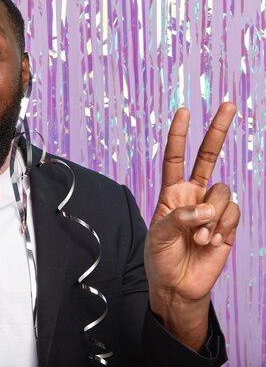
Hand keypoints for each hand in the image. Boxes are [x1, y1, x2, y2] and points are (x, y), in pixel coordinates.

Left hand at [144, 102, 239, 349]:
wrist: (178, 285)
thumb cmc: (161, 259)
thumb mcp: (158, 236)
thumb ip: (178, 218)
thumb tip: (203, 210)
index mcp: (172, 193)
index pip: (175, 158)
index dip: (179, 135)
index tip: (183, 111)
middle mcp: (193, 195)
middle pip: (208, 157)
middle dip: (217, 131)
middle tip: (227, 105)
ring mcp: (212, 209)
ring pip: (222, 191)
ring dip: (212, 215)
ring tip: (200, 238)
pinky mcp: (227, 224)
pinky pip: (232, 212)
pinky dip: (222, 227)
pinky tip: (212, 242)